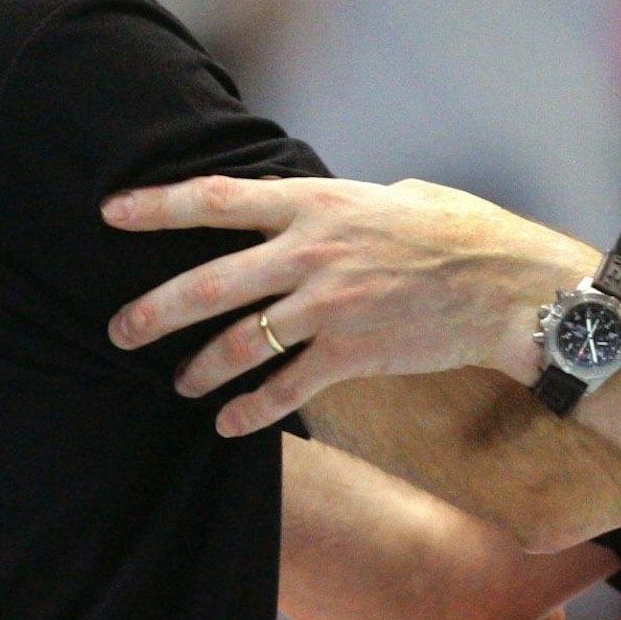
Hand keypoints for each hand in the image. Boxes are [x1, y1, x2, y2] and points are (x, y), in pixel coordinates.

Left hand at [104, 175, 594, 432]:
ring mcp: (329, 306)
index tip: (110, 212)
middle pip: (210, 282)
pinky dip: (250, 410)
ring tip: (178, 382)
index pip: (220, 199)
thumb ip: (347, 205)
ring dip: (198, 367)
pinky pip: (284, 389)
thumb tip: (321, 210)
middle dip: (155, 310)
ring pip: (238, 343)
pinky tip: (228, 424)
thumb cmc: (464, 232)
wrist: (510, 287)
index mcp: (319, 203)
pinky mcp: (351, 354)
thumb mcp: (399, 195)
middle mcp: (313, 252)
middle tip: (118, 329)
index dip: (158, 205)